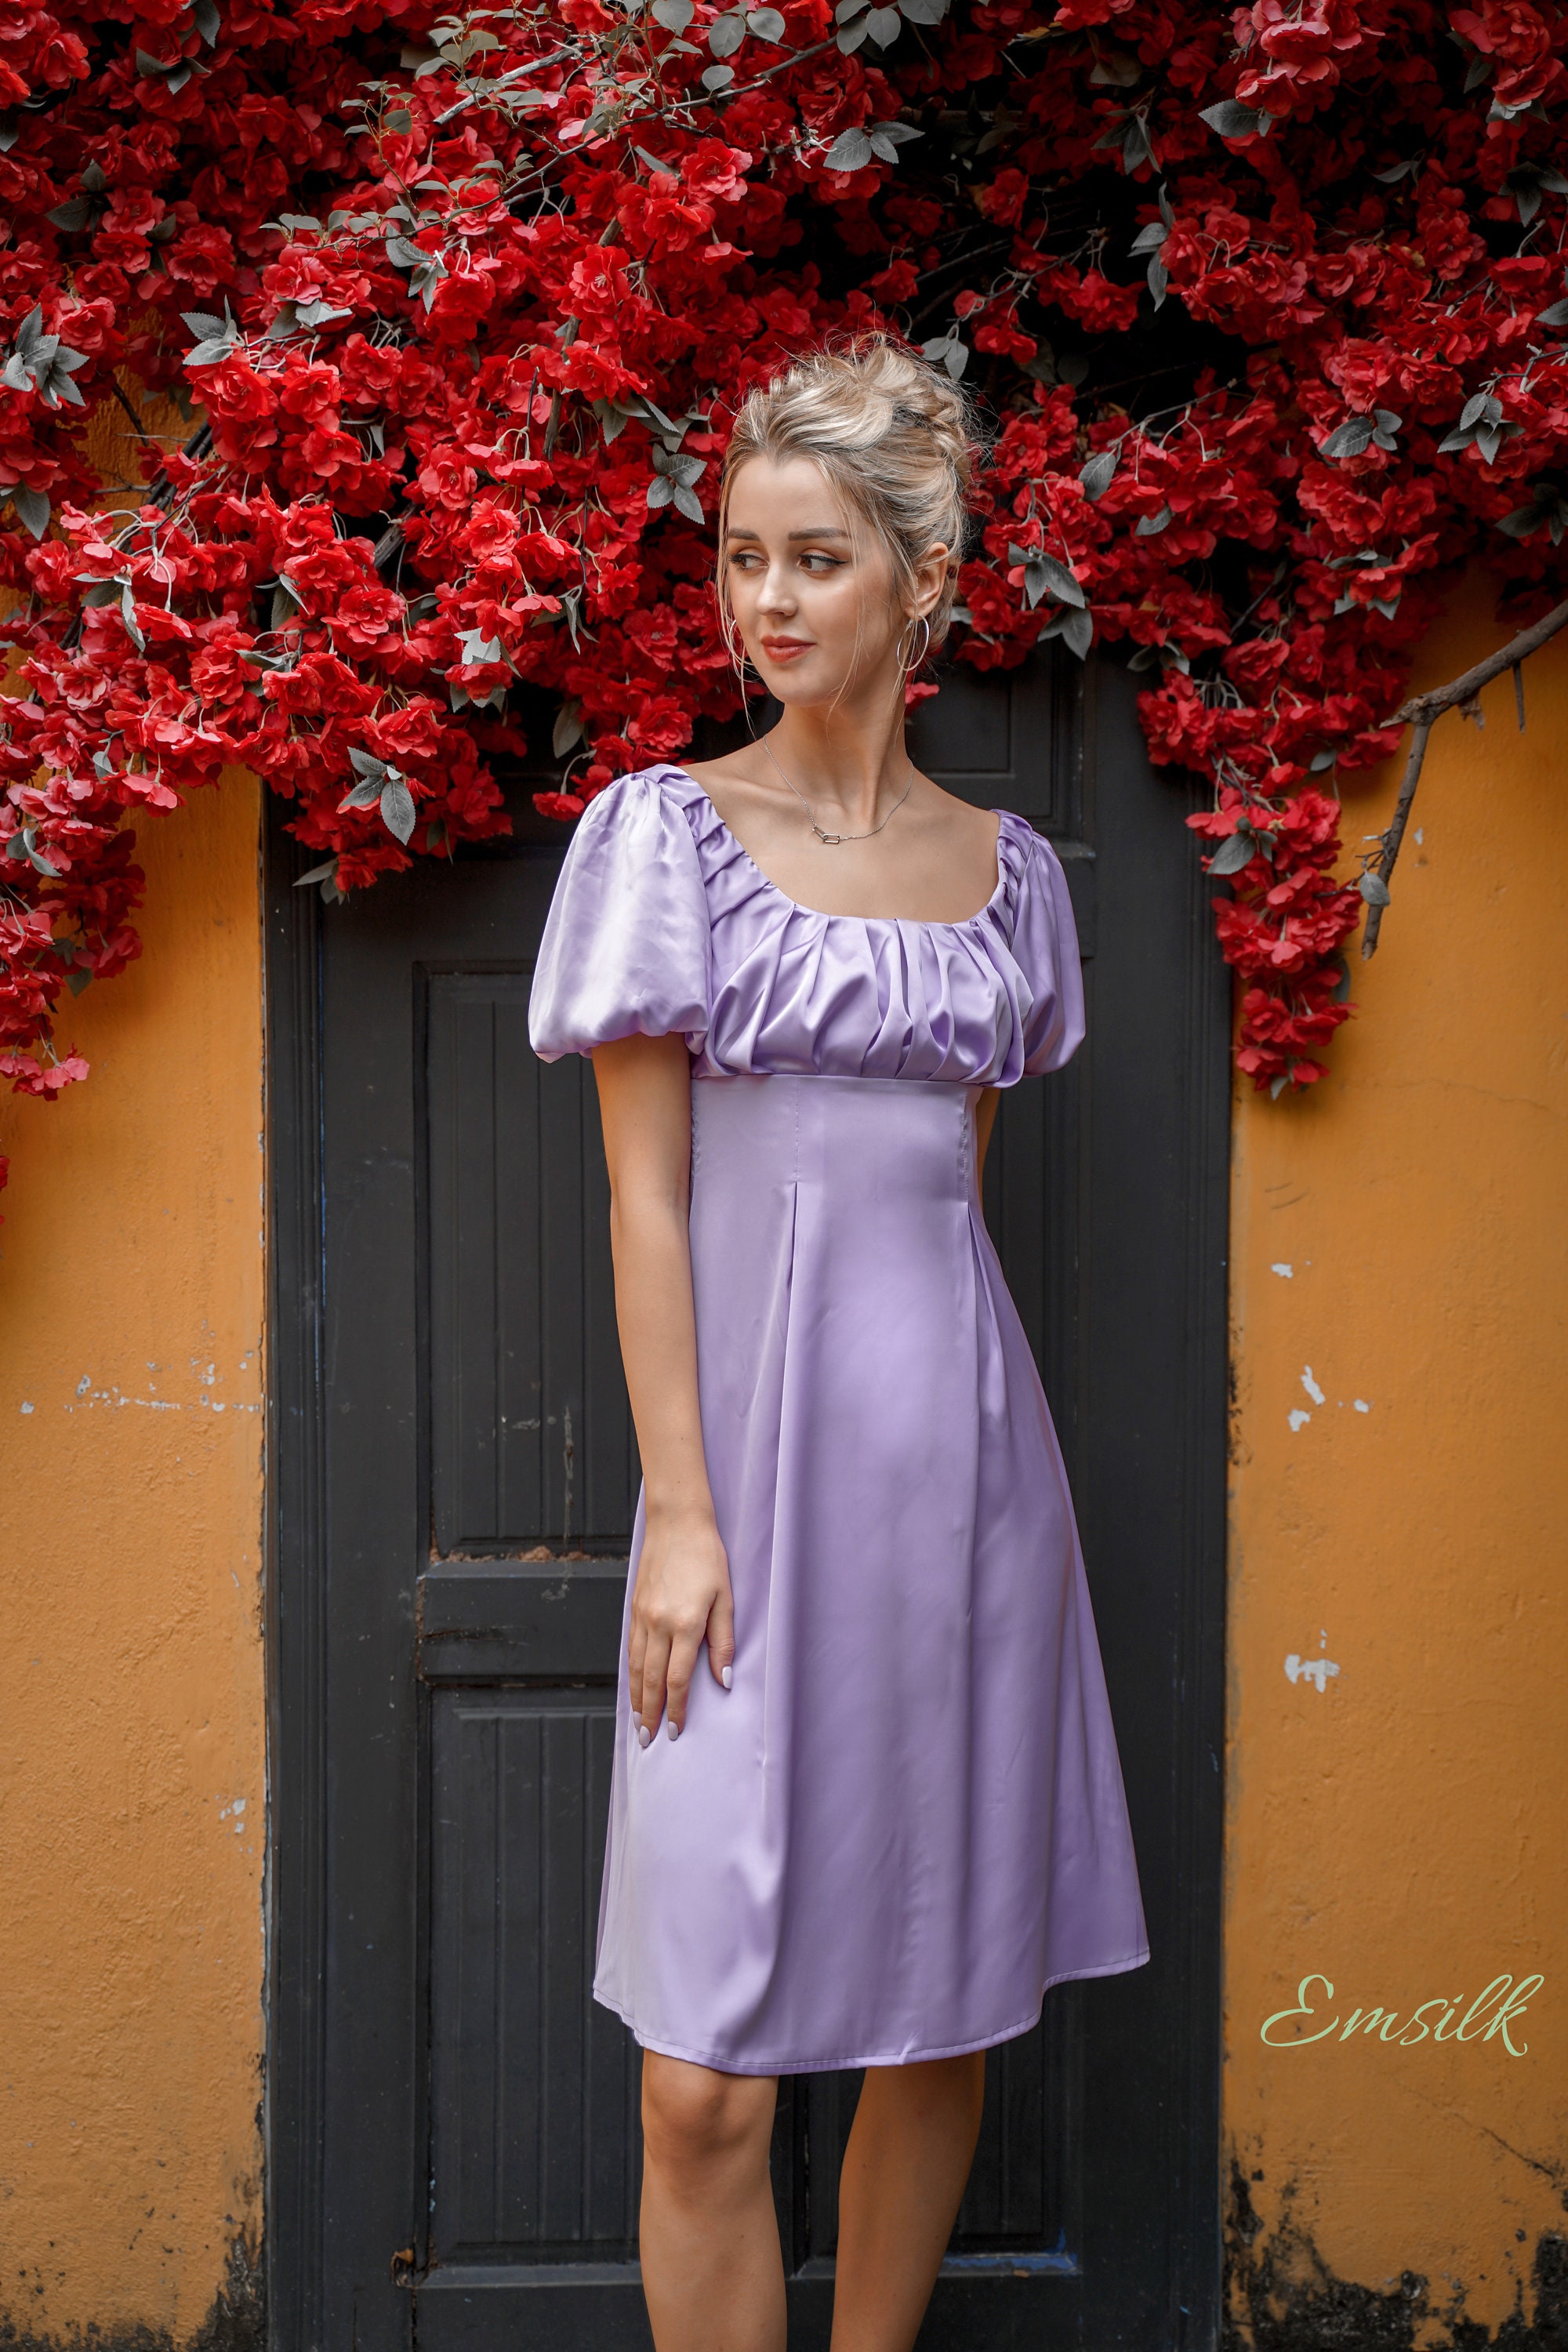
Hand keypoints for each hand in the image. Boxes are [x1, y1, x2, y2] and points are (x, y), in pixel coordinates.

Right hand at [628, 1502, 733, 1742]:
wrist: (676, 1522)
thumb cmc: (707, 1557)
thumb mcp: (725, 1598)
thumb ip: (723, 1641)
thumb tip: (723, 1680)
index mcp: (684, 1624)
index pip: (677, 1679)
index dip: (677, 1709)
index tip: (676, 1731)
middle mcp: (658, 1624)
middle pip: (650, 1680)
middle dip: (650, 1713)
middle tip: (649, 1740)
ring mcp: (642, 1616)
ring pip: (636, 1667)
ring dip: (636, 1698)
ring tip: (637, 1723)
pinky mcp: (635, 1607)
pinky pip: (631, 1648)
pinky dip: (630, 1672)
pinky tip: (633, 1686)